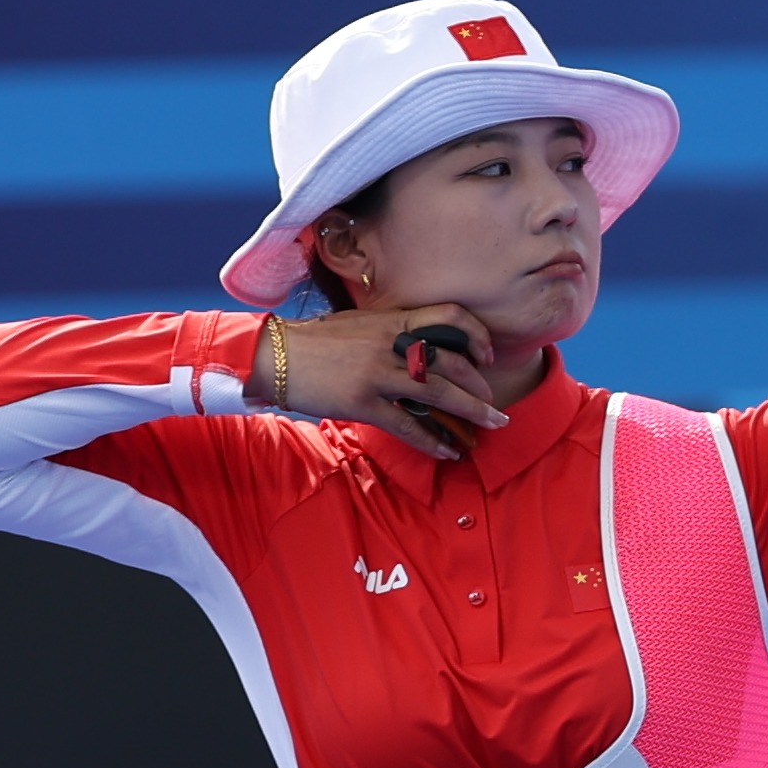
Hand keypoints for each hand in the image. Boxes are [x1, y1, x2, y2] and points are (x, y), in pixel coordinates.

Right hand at [267, 305, 515, 456]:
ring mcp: (378, 374)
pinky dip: (433, 441)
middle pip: (453, 362)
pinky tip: (448, 451)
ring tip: (492, 426)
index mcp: (392, 320)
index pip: (450, 316)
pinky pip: (408, 425)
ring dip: (472, 412)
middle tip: (493, 405)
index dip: (476, 335)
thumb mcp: (360, 324)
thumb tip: (423, 346)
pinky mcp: (363, 403)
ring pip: (439, 393)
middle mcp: (390, 344)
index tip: (486, 356)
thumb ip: (393, 332)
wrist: (274, 355)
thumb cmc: (316, 341)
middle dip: (480, 387)